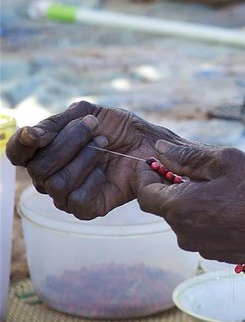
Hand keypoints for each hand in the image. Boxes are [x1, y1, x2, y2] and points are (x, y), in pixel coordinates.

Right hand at [6, 101, 182, 219]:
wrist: (149, 143)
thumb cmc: (117, 127)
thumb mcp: (87, 113)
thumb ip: (55, 123)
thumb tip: (30, 134)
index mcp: (45, 150)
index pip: (17, 153)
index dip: (21, 145)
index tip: (37, 134)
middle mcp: (51, 174)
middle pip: (38, 168)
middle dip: (68, 143)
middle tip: (94, 129)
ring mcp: (67, 193)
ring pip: (56, 184)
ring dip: (84, 158)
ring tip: (104, 145)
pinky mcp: (87, 208)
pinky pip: (76, 200)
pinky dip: (92, 180)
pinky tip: (106, 171)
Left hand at [137, 139, 244, 264]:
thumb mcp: (227, 160)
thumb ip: (188, 156)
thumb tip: (160, 149)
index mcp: (179, 207)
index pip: (144, 193)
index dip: (147, 175)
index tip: (160, 162)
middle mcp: (184, 232)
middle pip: (166, 206)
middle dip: (176, 187)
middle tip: (203, 170)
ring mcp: (201, 247)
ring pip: (186, 219)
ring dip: (195, 203)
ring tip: (225, 188)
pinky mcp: (218, 255)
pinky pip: (204, 232)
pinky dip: (211, 218)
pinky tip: (236, 207)